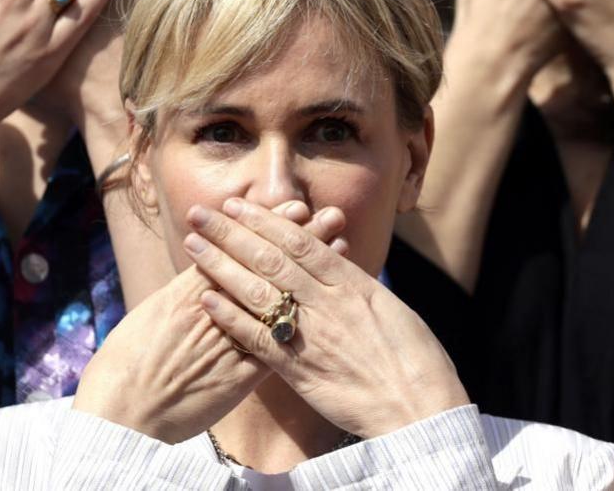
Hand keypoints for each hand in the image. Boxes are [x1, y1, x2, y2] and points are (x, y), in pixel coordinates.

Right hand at [72, 201, 346, 442]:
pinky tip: (326, 304)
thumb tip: (199, 276)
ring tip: (336, 244)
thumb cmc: (125, 364)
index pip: (237, 248)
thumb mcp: (149, 316)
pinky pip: (277, 345)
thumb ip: (179, 294)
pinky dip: (304, 319)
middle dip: (297, 237)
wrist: (122, 412)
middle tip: (326, 212)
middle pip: (263, 266)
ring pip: (278, 298)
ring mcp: (229, 342)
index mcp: (187, 292)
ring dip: (308, 272)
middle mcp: (213, 309)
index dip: (268, 227)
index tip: (293, 206)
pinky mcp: (239, 377)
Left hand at [185, 198, 468, 439]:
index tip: (237, 205)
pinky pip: (257, 339)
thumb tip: (336, 262)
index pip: (299, 242)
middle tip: (200, 214)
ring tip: (194, 246)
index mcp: (351, 283)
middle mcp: (327, 302)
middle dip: (231, 233)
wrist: (420, 407)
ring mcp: (311, 334)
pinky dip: (230, 317)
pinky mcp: (299, 369)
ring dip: (221, 266)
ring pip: (258, 290)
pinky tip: (206, 299)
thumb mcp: (389, 308)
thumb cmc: (415, 359)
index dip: (264, 221)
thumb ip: (355, 285)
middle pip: (270, 259)